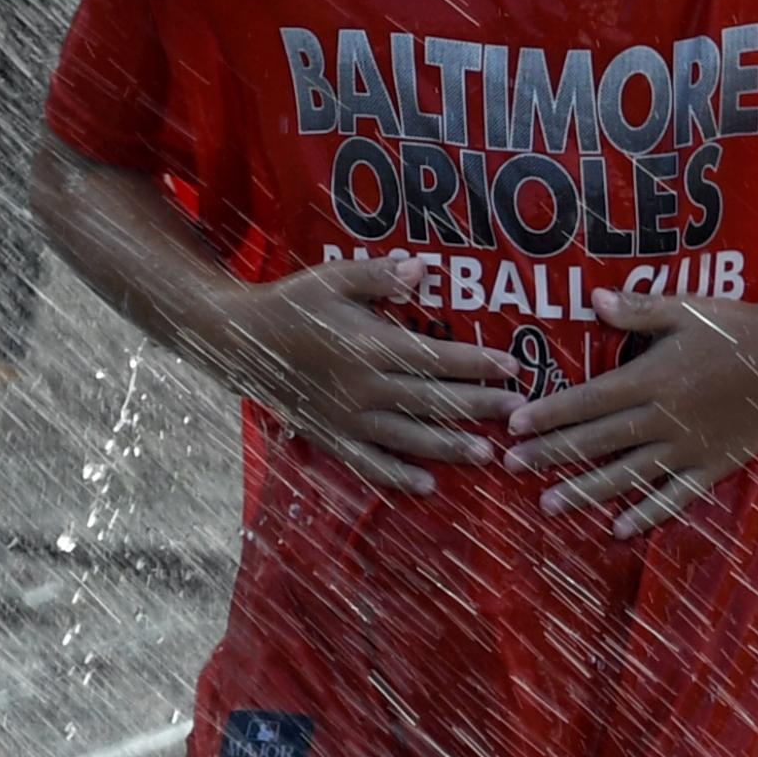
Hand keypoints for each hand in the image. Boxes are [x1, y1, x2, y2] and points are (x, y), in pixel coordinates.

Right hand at [212, 256, 521, 495]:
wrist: (239, 341)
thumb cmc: (292, 303)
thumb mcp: (334, 278)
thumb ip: (381, 276)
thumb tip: (424, 270)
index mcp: (367, 345)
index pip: (434, 358)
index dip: (476, 363)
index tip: (513, 367)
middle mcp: (361, 387)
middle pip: (430, 401)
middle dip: (478, 406)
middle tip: (518, 412)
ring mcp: (345, 417)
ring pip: (407, 438)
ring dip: (449, 447)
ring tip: (485, 454)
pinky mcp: (330, 436)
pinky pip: (367, 463)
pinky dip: (396, 477)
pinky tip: (426, 486)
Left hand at [500, 285, 757, 537]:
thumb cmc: (734, 327)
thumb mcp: (685, 309)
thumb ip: (639, 310)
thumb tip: (596, 301)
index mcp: (651, 378)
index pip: (588, 401)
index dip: (549, 414)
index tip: (514, 427)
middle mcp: (663, 418)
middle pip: (596, 440)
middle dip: (550, 454)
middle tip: (510, 467)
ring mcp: (686, 447)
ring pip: (626, 475)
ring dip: (584, 490)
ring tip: (548, 504)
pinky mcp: (711, 466)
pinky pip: (674, 496)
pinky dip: (646, 514)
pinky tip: (619, 528)